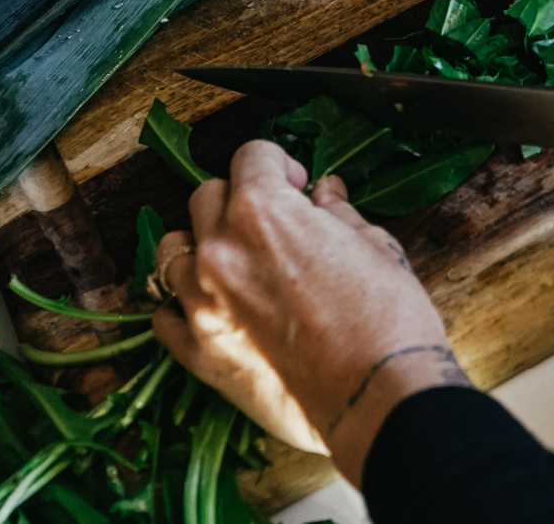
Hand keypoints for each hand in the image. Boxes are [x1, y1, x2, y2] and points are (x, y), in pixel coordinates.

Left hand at [151, 140, 470, 485]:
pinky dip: (182, 307)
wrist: (381, 397)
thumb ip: (338, 214)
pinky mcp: (199, 353)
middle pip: (206, 197)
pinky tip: (213, 309)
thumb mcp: (374, 247)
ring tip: (235, 265)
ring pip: (173, 251)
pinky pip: (164, 317)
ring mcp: (203, 303)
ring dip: (200, 248)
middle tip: (272, 225)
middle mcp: (221, 249)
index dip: (278, 165)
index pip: (251, 155)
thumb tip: (327, 194)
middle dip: (239, 200)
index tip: (295, 184)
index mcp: (264, 211)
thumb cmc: (388, 320)